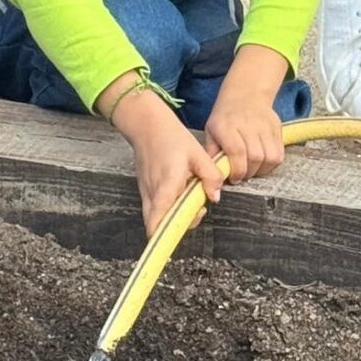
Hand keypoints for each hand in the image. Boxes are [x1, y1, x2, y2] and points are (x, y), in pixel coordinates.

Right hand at [112, 87, 227, 237]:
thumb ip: (211, 176)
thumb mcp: (198, 153)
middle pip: (159, 225)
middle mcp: (152, 194)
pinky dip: (168, 207)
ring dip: (174, 215)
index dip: (165, 236)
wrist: (146, 125)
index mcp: (167, 186)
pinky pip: (154, 208)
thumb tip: (215, 197)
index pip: (157, 222)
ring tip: (189, 196)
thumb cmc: (171, 137)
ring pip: (157, 217)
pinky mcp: (145, 190)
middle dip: (179, 225)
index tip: (181, 235)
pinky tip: (180, 191)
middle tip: (197, 208)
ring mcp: (146, 193)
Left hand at [204, 93, 285, 186]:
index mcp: (227, 126)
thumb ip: (211, 153)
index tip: (234, 178)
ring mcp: (265, 125)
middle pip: (255, 157)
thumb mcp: (211, 132)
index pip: (237, 152)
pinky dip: (272, 163)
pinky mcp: (277, 127)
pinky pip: (280, 153)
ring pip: (270, 157)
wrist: (245, 95)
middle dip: (249, 172)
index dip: (237, 170)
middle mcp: (248, 124)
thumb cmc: (225, 118)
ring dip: (262, 170)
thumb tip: (213, 174)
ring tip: (253, 169)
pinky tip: (262, 162)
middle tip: (242, 175)